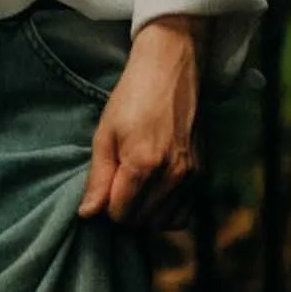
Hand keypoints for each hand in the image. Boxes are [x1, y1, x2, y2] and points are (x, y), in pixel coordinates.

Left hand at [78, 18, 202, 229]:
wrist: (171, 69)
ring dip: (146, 214)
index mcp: (144, 164)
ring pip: (164, 222)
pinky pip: (184, 212)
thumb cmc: (132, 97)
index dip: (107, 206)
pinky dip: (168, 211)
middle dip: (125, 212)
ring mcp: (192, 176)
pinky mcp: (203, 173)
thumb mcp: (105, 134)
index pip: (121, 214)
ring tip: (136, 189)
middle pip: (142, 221)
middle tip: (119, 186)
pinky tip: (156, 193)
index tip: (106, 186)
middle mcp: (173, 175)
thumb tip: (88, 214)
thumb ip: (98, 178)